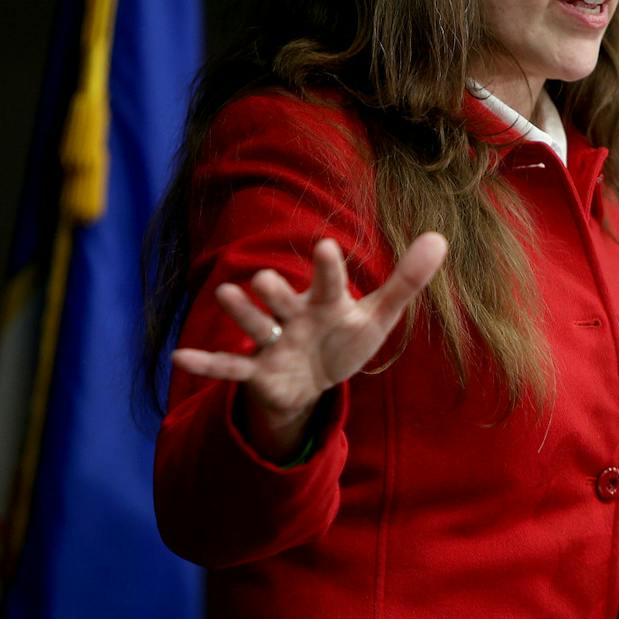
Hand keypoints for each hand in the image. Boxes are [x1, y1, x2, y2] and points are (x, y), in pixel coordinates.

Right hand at [172, 232, 447, 458]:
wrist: (314, 380)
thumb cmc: (345, 338)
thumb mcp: (379, 315)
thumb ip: (406, 281)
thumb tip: (440, 238)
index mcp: (327, 302)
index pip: (329, 282)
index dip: (328, 268)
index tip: (328, 246)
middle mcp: (295, 317)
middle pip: (283, 300)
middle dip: (275, 292)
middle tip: (266, 280)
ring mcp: (274, 342)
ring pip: (256, 326)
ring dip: (241, 313)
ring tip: (227, 294)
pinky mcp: (258, 371)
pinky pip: (229, 368)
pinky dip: (207, 364)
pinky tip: (179, 358)